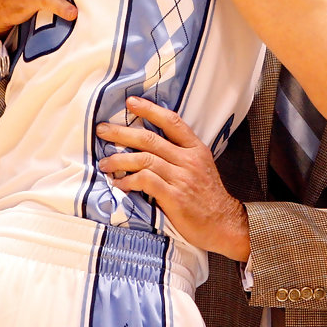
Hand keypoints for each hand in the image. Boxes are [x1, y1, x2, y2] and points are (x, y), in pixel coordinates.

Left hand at [97, 97, 250, 260]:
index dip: (150, 109)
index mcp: (196, 149)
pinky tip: (119, 184)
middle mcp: (188, 160)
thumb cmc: (208, 197)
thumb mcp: (200, 167)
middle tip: (102, 130)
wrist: (224, 224)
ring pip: (144, 159)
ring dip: (119, 159)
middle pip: (150, 139)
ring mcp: (181, 178)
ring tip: (105, 163)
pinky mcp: (174, 197)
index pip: (172, 122)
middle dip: (122, 132)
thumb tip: (149, 146)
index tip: (130, 102)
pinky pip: (146, 181)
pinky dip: (129, 180)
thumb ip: (179, 154)